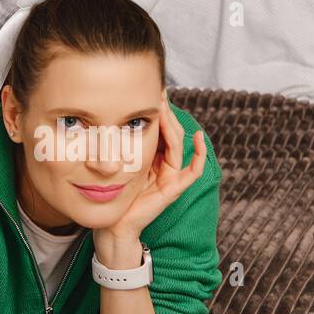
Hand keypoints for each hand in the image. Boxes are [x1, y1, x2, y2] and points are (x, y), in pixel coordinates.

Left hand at [103, 99, 206, 241]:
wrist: (114, 222)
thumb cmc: (114, 193)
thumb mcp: (119, 161)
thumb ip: (124, 143)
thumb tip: (117, 115)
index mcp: (153, 157)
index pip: (160, 129)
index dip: (159, 111)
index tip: (152, 91)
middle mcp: (165, 165)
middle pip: (171, 132)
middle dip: (166, 112)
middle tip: (159, 92)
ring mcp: (172, 176)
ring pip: (179, 144)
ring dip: (173, 124)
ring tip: (165, 107)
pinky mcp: (174, 188)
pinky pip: (193, 170)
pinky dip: (200, 154)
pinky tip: (198, 136)